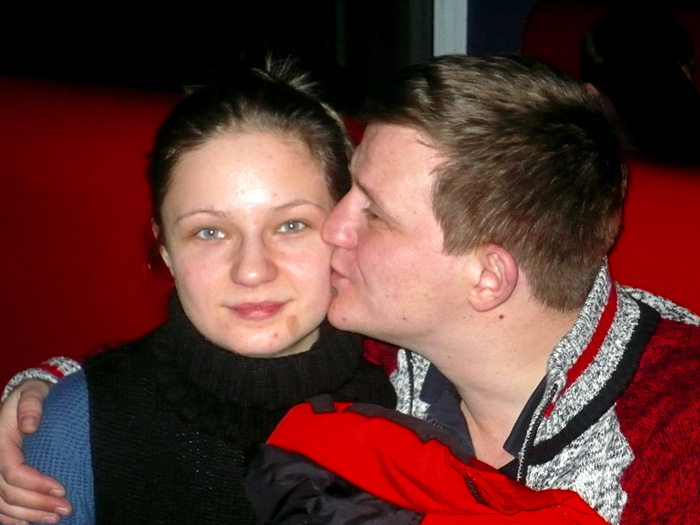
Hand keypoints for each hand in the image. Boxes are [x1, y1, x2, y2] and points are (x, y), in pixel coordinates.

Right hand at [0, 381, 70, 523]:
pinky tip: (30, 524)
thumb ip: (32, 405)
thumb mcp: (33, 392)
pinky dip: (12, 518)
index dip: (36, 484)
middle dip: (37, 504)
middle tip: (65, 509)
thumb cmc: (33, 395)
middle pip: (8, 493)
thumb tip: (29, 425)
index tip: (62, 489)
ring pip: (2, 504)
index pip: (12, 471)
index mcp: (0, 440)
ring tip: (55, 519)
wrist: (26, 398)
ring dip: (28, 516)